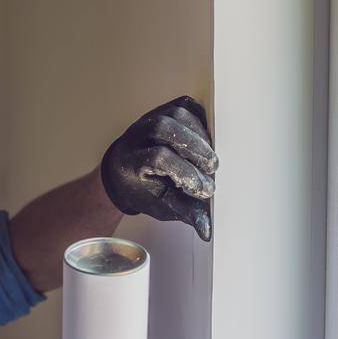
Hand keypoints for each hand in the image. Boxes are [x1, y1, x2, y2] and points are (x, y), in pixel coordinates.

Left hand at [99, 95, 217, 240]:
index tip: (203, 190)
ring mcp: (149, 119)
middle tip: (213, 169)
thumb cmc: (145, 191)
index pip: (160, 157)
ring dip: (200, 136)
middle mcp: (136, 135)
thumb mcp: (161, 205)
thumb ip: (185, 213)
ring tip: (211, 159)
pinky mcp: (163, 110)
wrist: (125, 171)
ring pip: (177, 116)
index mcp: (130, 160)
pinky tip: (209, 139)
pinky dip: (200, 120)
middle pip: (166, 130)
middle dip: (195, 149)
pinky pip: (184, 106)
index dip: (185, 172)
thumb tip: (207, 232)